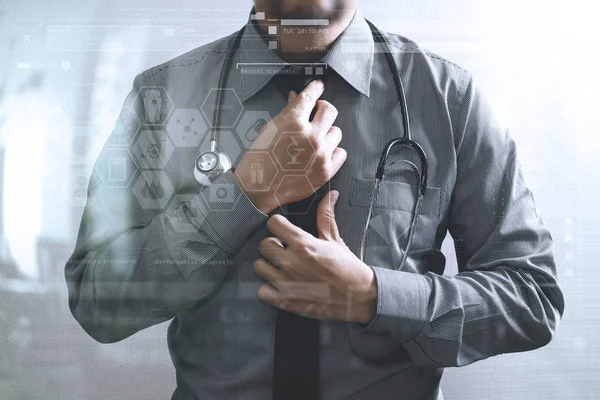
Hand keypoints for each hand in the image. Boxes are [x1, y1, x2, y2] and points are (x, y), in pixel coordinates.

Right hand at [235, 80, 346, 213]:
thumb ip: (287, 111)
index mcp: (293, 121)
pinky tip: (324, 152)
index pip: (310, 96)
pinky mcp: (326, 169)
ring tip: (318, 138)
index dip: (316, 87)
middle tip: (319, 113)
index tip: (319, 85)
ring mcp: (320, 153)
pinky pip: (341, 153)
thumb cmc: (261, 159)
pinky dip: (334, 151)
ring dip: (328, 133)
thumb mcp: (270, 128)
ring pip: (337, 132)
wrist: (260, 186)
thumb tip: (295, 98)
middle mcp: (310, 135)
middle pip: (330, 111)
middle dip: (324, 109)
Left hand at [254, 190, 376, 323]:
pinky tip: (278, 285)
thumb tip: (330, 195)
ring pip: (259, 266)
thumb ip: (326, 216)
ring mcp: (286, 283)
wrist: (358, 296)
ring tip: (279, 267)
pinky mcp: (285, 300)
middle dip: (272, 245)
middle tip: (283, 249)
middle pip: (263, 245)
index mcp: (304, 244)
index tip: (283, 230)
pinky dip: (268, 290)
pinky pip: (262, 292)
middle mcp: (291, 262)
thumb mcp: (335, 240)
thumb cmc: (347, 267)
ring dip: (267, 266)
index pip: (274, 223)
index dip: (278, 225)